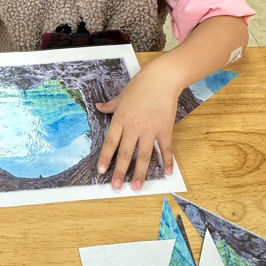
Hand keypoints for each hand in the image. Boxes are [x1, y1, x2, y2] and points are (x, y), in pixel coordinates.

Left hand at [96, 62, 180, 189]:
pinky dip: (167, 161)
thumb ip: (110, 105)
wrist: (162, 78)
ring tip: (136, 186)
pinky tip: (168, 172)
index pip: (110, 142)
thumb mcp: (121, 95)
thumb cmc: (140, 85)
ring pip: (144, 156)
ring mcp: (150, 129)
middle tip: (116, 186)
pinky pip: (165, 149)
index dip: (105, 158)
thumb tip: (98, 107)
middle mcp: (133, 127)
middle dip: (120, 172)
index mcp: (120, 119)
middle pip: (125, 153)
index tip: (101, 171)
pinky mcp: (164, 129)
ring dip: (140, 173)